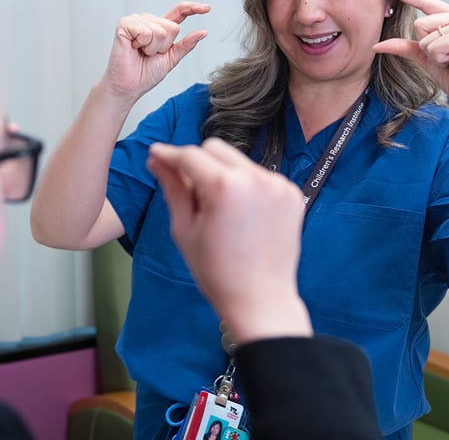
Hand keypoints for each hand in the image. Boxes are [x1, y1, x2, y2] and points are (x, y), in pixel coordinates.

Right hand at [104, 1, 209, 100]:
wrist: (129, 86)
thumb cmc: (146, 74)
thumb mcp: (172, 59)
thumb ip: (186, 44)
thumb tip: (203, 32)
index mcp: (161, 28)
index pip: (179, 12)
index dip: (193, 8)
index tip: (207, 8)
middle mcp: (149, 21)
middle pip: (172, 27)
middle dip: (164, 46)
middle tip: (150, 54)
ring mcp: (136, 21)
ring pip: (159, 29)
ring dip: (152, 47)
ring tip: (141, 52)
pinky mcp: (125, 24)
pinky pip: (145, 30)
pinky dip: (142, 43)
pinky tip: (134, 47)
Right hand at [146, 138, 311, 342]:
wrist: (260, 299)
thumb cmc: (220, 274)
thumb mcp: (185, 229)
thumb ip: (172, 188)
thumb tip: (157, 161)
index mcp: (226, 187)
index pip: (190, 155)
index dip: (169, 154)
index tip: (157, 154)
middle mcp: (256, 179)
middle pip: (215, 148)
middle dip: (197, 162)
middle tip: (189, 191)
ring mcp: (278, 185)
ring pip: (238, 160)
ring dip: (223, 173)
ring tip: (219, 211)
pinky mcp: (291, 193)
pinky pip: (259, 175)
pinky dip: (245, 185)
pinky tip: (241, 214)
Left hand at [374, 0, 448, 131]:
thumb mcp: (426, 58)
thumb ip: (405, 46)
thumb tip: (377, 44)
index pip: (425, 2)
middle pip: (419, 22)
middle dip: (426, 46)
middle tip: (448, 57)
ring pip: (425, 34)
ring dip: (434, 54)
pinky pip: (434, 46)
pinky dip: (440, 59)